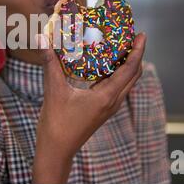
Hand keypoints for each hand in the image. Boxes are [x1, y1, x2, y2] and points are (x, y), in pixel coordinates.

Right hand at [32, 33, 146, 183]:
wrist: (57, 149)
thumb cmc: (57, 123)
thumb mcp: (54, 90)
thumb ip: (50, 64)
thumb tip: (42, 39)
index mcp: (106, 96)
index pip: (130, 69)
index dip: (138, 51)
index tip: (142, 35)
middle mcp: (113, 101)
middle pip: (133, 75)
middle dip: (136, 55)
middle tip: (132, 37)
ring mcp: (109, 107)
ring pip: (126, 82)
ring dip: (128, 65)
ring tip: (121, 48)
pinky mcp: (102, 110)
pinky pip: (116, 88)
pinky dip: (117, 74)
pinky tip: (104, 66)